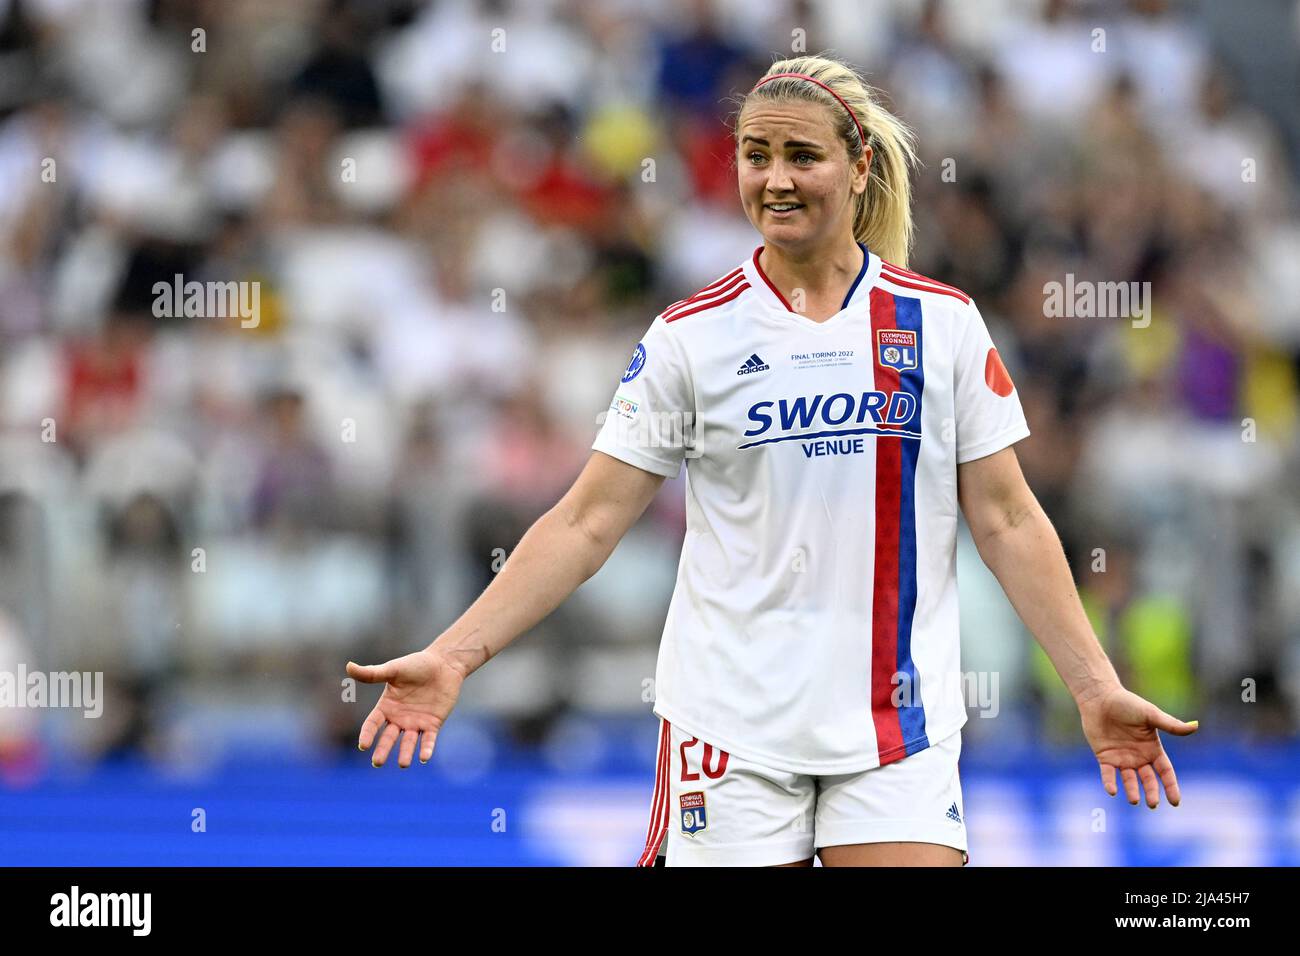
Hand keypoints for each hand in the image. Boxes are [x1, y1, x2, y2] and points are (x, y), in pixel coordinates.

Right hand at [346, 649, 466, 767]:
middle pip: (388, 737)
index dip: (368, 734)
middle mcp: (399, 718)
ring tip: (403, 764)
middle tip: (377, 763)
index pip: (373, 724)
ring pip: (408, 742)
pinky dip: (426, 748)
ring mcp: (416, 722)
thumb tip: (348, 666)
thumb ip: (372, 673)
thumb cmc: (417, 665)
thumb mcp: (393, 669)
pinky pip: (428, 739)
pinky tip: (424, 757)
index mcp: (386, 707)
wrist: (444, 664)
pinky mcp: (433, 724)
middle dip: (383, 750)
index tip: (363, 745)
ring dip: (406, 753)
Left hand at [1077, 684, 1197, 807]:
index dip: (1171, 786)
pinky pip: (1108, 774)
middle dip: (1151, 793)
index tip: (1175, 802)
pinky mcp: (1104, 757)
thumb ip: (1170, 724)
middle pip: (1148, 780)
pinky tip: (1112, 791)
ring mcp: (1121, 758)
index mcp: (1153, 749)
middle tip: (1153, 804)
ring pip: (1129, 780)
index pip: (1165, 772)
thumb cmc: (1127, 704)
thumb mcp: (1150, 714)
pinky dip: (1110, 783)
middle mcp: (1139, 757)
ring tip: (1135, 801)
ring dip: (1132, 791)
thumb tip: (1195, 726)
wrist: (1100, 698)